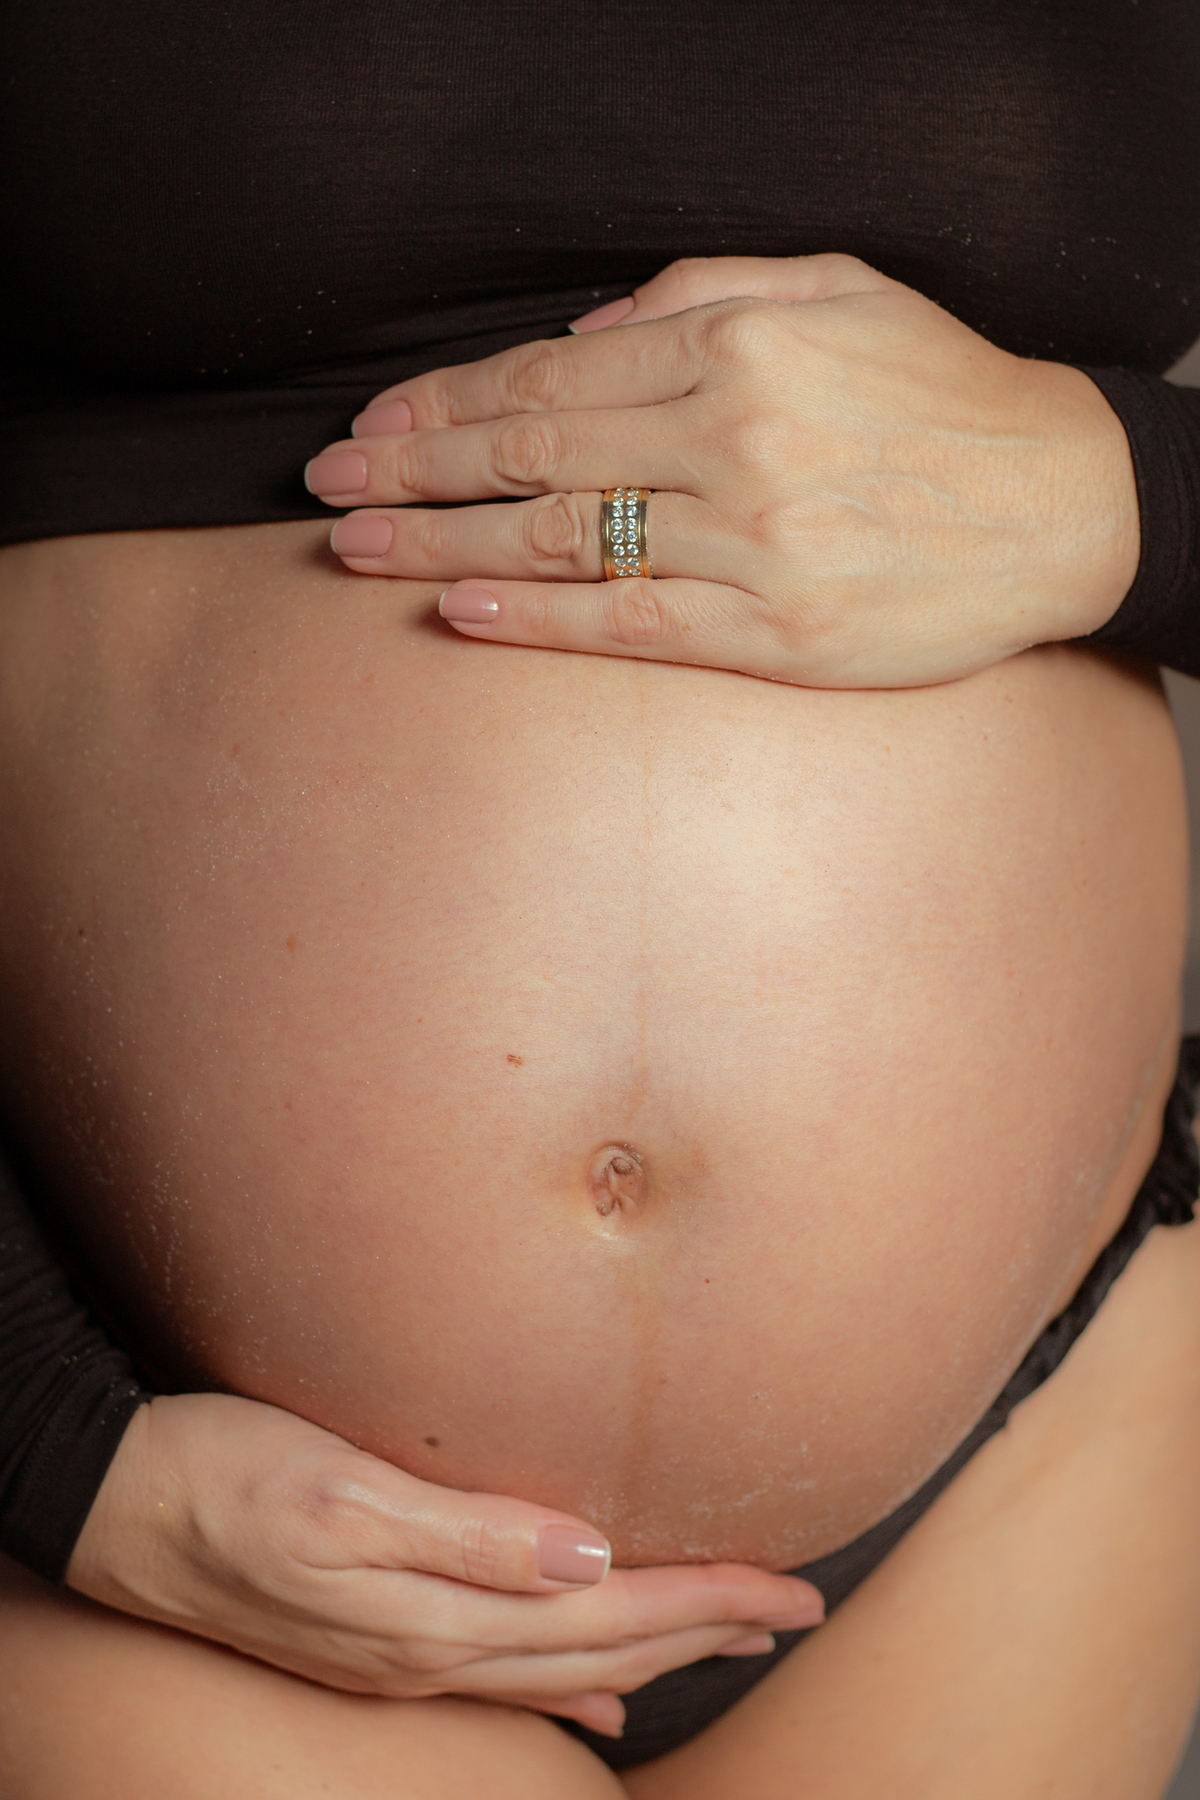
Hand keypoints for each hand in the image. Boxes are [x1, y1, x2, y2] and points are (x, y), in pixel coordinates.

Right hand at [66, 1394, 822, 1738]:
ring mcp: (406, 1650)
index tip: (791, 1588)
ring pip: (565, 1662)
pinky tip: (601, 1688)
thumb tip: (591, 1558)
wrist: (117, 1502)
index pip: (613, 1608)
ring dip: (654, 1650)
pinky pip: (506, 1673)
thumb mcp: (340, 1492)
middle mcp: (435, 1644)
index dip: (708, 1598)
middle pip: (605, 1643)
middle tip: (794, 1614)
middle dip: (707, 1629)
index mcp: (440, 1605)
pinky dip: (572, 1680)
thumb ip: (467, 1534)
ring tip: (725, 1640)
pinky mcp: (377, 1636)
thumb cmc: (224, 1473)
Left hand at [308, 253, 1138, 687]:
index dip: (444, 402)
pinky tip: (461, 610)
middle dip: (411, 470)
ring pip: (565, 539)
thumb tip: (577, 330)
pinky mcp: (777, 633)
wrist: (1062, 504)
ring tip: (358, 554)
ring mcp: (754, 542)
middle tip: (324, 492)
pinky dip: (537, 617)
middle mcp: (735, 437)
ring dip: (442, 543)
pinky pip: (632, 623)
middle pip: (532, 453)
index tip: (372, 427)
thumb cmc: (943, 394)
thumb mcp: (836, 290)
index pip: (550, 374)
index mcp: (739, 346)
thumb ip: (701, 293)